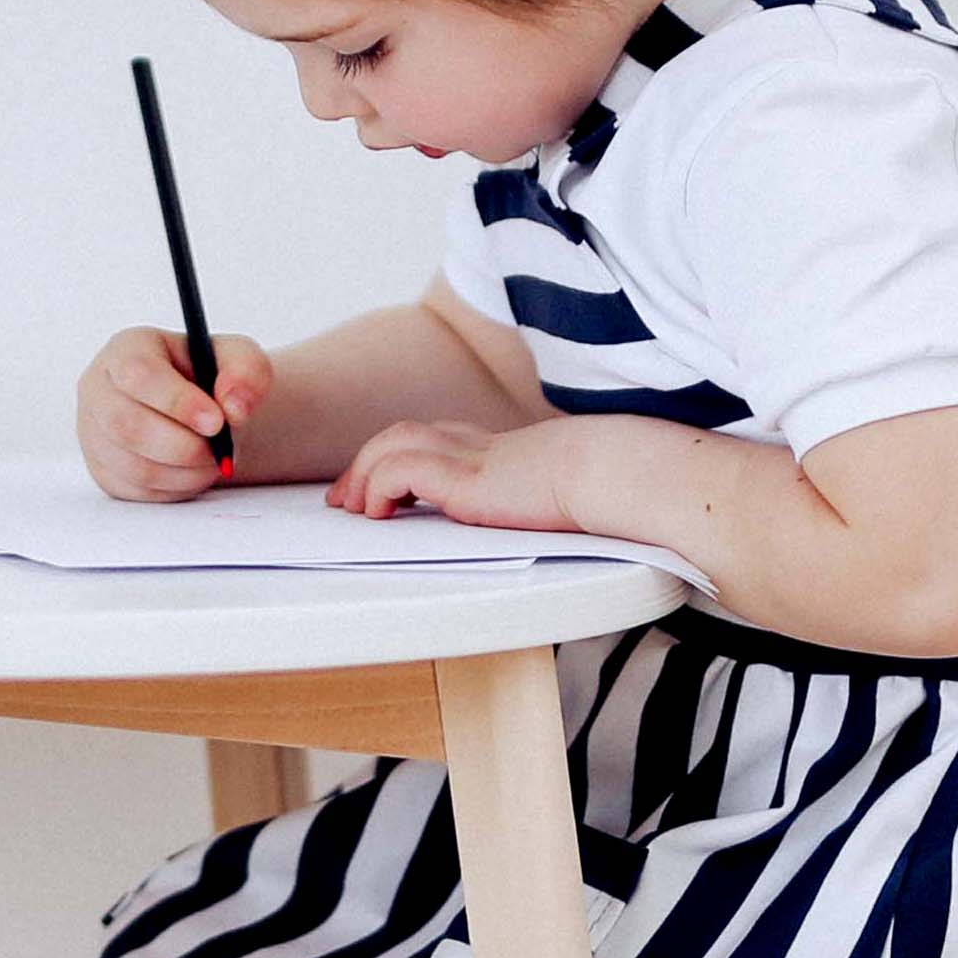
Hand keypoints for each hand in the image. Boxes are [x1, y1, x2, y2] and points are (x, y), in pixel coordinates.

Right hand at [77, 326, 275, 500]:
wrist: (202, 413)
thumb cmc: (213, 379)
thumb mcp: (240, 360)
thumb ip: (246, 372)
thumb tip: (234, 407)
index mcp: (128, 349)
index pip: (138, 373)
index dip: (177, 401)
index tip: (216, 422)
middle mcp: (99, 388)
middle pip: (126, 424)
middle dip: (181, 445)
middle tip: (217, 451)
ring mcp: (94, 432)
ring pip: (132, 464)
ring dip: (183, 471)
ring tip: (212, 460)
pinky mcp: (103, 469)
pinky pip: (136, 490)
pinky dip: (174, 488)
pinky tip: (193, 471)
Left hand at [328, 415, 587, 531]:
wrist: (612, 474)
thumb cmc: (602, 488)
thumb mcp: (561, 494)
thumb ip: (540, 500)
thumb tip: (545, 522)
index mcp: (500, 449)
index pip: (435, 439)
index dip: (399, 458)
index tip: (379, 488)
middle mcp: (478, 445)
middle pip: (404, 435)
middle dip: (366, 463)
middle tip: (344, 498)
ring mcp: (469, 457)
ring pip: (393, 445)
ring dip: (364, 473)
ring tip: (355, 508)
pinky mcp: (464, 477)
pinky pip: (401, 469)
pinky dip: (379, 486)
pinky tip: (379, 511)